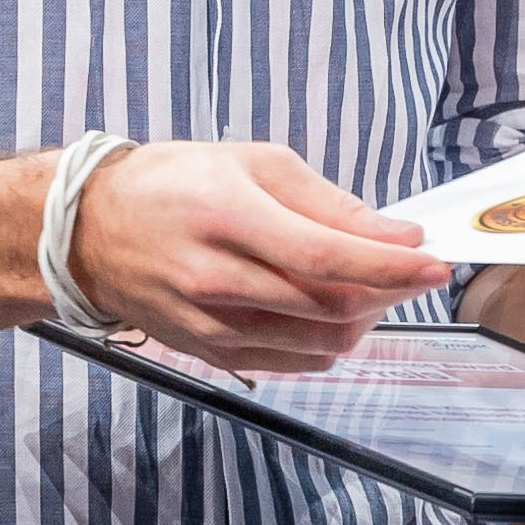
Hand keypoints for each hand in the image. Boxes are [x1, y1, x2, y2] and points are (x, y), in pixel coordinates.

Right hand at [63, 140, 452, 372]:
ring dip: (365, 319)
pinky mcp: (210, 353)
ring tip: (374, 287)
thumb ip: (327, 202)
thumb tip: (394, 233)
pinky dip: (331, 341)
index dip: (390, 267)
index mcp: (228, 218)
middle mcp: (216, 280)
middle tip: (412, 269)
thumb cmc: (174, 183)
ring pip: (319, 343)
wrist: (89, 232)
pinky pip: (294, 361)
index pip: (326, 258)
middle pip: (331, 307)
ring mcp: (211, 326)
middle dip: (389, 292)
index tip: (435, 262)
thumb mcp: (252, 163)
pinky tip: (337, 311)